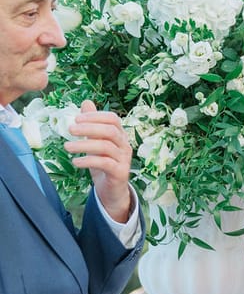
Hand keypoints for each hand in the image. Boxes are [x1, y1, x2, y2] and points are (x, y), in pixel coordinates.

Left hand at [66, 99, 132, 221]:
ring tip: (67, 147)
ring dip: (84, 145)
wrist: (112, 191)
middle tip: (70, 130)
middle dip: (89, 128)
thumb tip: (87, 102)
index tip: (76, 118)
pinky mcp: (120, 173)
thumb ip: (92, 124)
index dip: (95, 116)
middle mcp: (125, 145)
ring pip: (106, 146)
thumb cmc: (103, 164)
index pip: (112, 119)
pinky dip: (88, 161)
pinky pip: (104, 163)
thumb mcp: (96, 142)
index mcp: (120, 135)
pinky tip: (75, 162)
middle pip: (110, 131)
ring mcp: (124, 160)